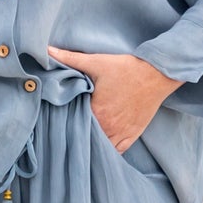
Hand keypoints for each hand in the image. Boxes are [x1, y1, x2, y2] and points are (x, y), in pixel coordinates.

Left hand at [46, 45, 180, 152]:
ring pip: (100, 148)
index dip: (65, 122)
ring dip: (92, 144)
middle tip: (68, 130)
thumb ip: (70, 58)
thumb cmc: (126, 68)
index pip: (73, 124)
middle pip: (85, 138)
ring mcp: (121, 134)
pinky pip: (117, 152)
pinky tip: (100, 147)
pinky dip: (108, 151)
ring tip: (83, 139)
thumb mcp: (96, 62)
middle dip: (77, 134)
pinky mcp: (132, 136)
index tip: (59, 118)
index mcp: (96, 111)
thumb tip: (47, 50)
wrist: (156, 75)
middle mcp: (108, 127)